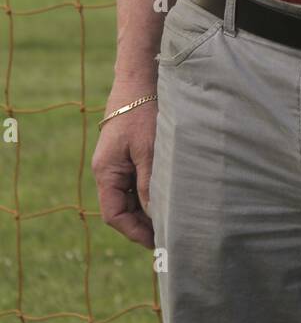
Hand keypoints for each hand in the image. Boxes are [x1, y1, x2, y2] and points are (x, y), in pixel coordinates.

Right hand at [91, 79, 157, 248]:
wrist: (139, 80)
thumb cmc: (143, 112)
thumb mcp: (148, 149)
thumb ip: (149, 183)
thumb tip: (153, 216)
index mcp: (106, 172)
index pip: (114, 214)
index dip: (134, 232)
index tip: (156, 242)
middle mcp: (108, 171)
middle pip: (121, 208)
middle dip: (142, 224)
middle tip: (168, 235)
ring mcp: (117, 163)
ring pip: (130, 196)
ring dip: (147, 209)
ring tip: (171, 220)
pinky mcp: (128, 155)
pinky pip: (135, 182)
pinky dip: (149, 193)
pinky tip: (168, 196)